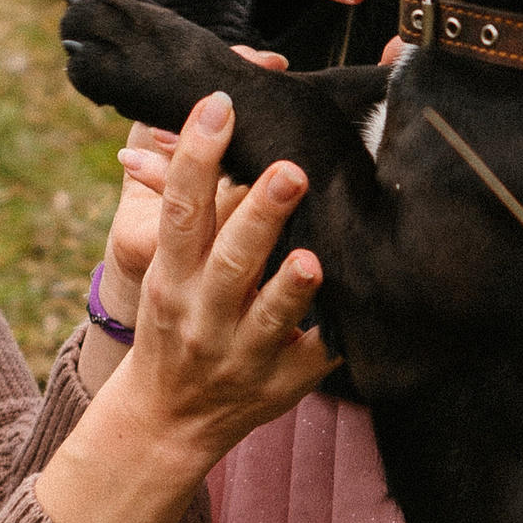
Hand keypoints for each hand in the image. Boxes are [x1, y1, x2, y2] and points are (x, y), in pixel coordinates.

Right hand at [41, 93, 330, 522]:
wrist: (168, 417)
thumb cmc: (177, 318)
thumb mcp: (166, 268)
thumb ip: (188, 207)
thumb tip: (188, 122)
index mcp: (172, 274)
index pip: (181, 208)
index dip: (195, 155)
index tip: (219, 104)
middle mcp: (202, 313)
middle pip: (230, 259)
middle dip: (259, 215)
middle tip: (290, 170)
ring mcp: (241, 354)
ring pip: (268, 317)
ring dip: (290, 288)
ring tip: (312, 258)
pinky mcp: (280, 385)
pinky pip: (312, 357)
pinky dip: (331, 336)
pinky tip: (356, 311)